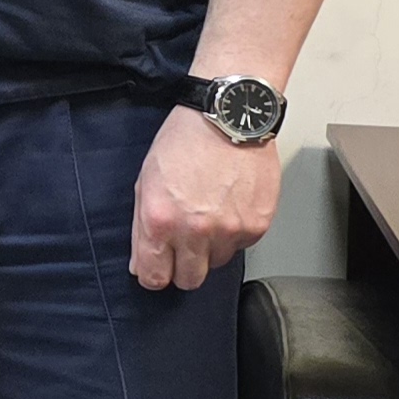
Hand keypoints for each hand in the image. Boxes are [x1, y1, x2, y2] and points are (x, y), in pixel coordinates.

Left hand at [130, 108, 279, 290]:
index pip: (155, 278)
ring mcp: (230, 230)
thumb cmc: (183, 142)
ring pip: (217, 263)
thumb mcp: (146, 183)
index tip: (157, 267)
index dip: (154, 274)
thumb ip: (142, 229)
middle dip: (182, 268)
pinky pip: (241, 246)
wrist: (227, 117)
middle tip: (183, 245)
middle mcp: (196, 231)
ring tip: (208, 213)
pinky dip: (234, 232)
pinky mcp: (257, 226)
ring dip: (210, 247)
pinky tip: (228, 204)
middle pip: (189, 280)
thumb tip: (142, 265)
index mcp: (161, 221)